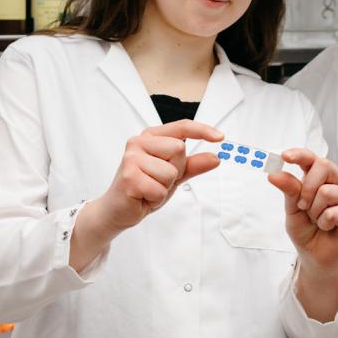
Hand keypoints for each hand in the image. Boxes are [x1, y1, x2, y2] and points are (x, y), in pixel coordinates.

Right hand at [87, 120, 223, 233]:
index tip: (220, 137)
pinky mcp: (129, 177)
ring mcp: (132, 158)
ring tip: (150, 189)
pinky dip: (156, 198)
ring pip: (171, 172)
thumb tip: (215, 158)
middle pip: (179, 149)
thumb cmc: (143, 188)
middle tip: (158, 180)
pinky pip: (160, 189)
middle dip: (176, 171)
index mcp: (150, 137)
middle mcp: (138, 142)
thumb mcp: (173, 175)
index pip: (181, 127)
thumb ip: (193, 165)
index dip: (202, 130)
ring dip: (165, 187)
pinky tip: (143, 196)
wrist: (117, 210)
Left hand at [268, 149, 337, 270]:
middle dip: (307, 187)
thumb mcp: (292, 208)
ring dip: (315, 210)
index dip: (299, 154)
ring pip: (327, 191)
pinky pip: (334, 212)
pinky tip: (328, 226)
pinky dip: (325, 222)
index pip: (311, 158)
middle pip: (323, 166)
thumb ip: (289, 190)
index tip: (285, 156)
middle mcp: (336, 182)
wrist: (314, 254)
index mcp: (319, 177)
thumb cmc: (305, 228)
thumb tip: (275, 174)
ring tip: (317, 219)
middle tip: (303, 205)